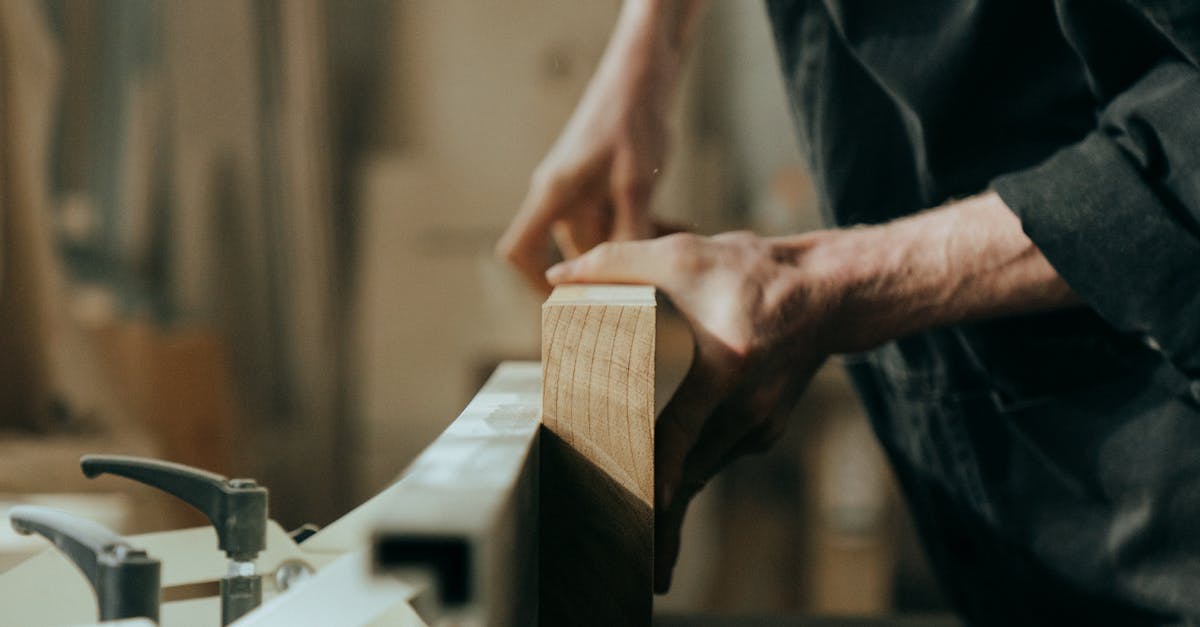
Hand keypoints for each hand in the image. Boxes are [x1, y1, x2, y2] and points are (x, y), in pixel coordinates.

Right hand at [497, 0, 702, 291]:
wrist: (642, 74)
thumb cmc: (632, 120)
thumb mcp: (636, 183)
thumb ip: (629, 233)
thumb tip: (629, 280)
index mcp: (554, 194)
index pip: (520, 250)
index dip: (532, 284)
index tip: (561, 307)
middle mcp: (559, 195)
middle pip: (571, 251)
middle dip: (608, 270)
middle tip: (650, 283)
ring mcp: (579, 188)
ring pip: (601, 237)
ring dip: (632, 247)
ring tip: (670, 249)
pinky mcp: (599, 182)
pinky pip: (614, 218)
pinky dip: (638, 228)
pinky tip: (672, 226)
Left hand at [546, 231, 843, 591]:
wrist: (828, 293)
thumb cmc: (753, 271)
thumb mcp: (685, 254)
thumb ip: (618, 262)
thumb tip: (556, 277)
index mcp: (727, 367)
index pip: (679, 432)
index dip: (656, 473)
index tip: (637, 507)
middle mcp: (748, 406)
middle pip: (690, 470)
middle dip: (658, 507)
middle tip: (625, 539)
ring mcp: (760, 424)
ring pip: (703, 470)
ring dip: (671, 494)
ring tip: (636, 529)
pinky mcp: (764, 429)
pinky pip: (717, 457)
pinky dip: (690, 469)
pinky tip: (660, 480)